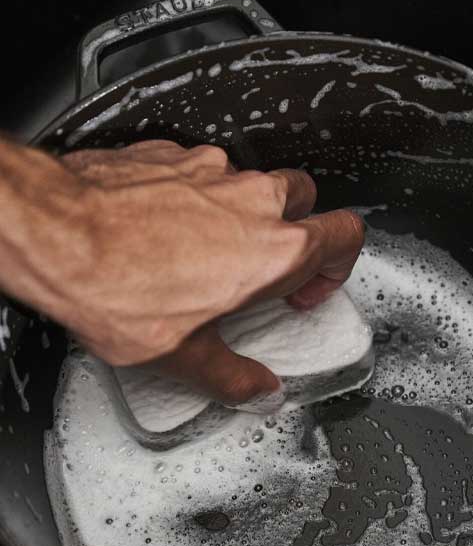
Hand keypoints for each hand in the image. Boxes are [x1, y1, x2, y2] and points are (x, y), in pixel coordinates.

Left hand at [0, 139, 364, 405]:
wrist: (54, 235)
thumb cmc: (116, 288)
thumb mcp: (184, 356)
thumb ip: (235, 377)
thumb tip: (259, 390)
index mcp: (273, 252)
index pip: (345, 236)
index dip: (336, 265)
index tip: (305, 287)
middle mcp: (253, 201)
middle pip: (307, 199)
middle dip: (297, 228)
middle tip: (267, 262)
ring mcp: (214, 172)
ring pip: (256, 181)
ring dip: (248, 211)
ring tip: (212, 245)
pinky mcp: (175, 154)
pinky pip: (207, 170)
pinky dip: (201, 194)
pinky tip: (169, 223)